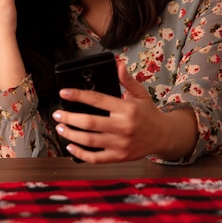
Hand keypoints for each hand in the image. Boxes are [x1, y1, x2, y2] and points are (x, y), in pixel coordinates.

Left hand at [52, 61, 195, 162]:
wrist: (165, 136)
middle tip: (57, 114)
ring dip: (71, 134)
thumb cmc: (149, 113)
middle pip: (90, 123)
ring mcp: (121, 144)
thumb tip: (117, 64)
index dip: (78, 95)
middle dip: (69, 118)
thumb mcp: (140, 93)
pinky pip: (96, 158)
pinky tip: (70, 146)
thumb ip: (126, 80)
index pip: (98, 100)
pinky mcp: (120, 157)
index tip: (63, 93)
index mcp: (127, 109)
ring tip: (60, 128)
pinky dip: (81, 154)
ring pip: (90, 141)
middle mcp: (123, 126)